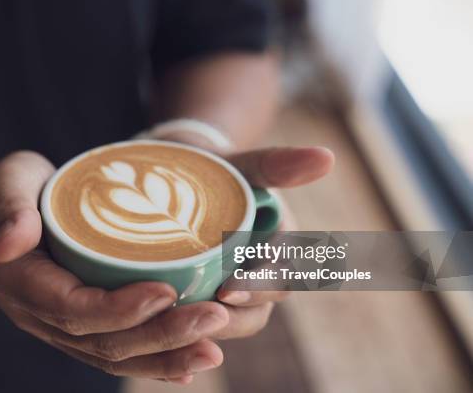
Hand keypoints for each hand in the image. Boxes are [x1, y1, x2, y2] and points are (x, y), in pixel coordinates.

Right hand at [0, 151, 230, 383]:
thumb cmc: (7, 192)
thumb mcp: (3, 185)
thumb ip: (9, 208)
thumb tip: (10, 242)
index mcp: (22, 284)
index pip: (74, 309)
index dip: (121, 308)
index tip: (167, 292)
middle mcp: (42, 316)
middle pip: (104, 341)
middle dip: (162, 335)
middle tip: (213, 318)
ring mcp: (62, 328)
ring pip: (115, 356)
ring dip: (167, 357)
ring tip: (212, 351)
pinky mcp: (81, 327)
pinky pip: (117, 354)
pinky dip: (155, 364)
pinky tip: (189, 365)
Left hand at [159, 137, 333, 347]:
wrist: (182, 173)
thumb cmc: (215, 166)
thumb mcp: (241, 163)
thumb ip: (277, 162)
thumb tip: (327, 157)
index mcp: (281, 242)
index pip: (283, 274)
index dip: (259, 287)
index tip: (226, 290)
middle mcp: (264, 269)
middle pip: (260, 307)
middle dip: (234, 317)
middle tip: (196, 318)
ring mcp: (238, 284)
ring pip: (235, 319)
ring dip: (210, 327)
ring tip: (175, 329)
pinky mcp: (209, 293)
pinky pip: (207, 319)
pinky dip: (190, 328)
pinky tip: (161, 331)